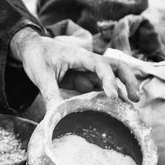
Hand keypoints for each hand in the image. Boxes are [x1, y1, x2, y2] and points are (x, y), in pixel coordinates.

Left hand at [10, 27, 140, 110]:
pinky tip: (112, 110)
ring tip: (129, 108)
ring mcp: (86, 71)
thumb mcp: (41, 75)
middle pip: (116, 67)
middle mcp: (88, 62)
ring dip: (121, 90)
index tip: (113, 96)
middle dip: (128, 81)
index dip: (109, 79)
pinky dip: (107, 97)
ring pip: (110, 79)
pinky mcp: (82, 79)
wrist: (30, 48)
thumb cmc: (37, 56)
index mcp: (79, 56)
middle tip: (134, 99)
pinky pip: (98, 88)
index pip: (101, 65)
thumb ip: (49, 94)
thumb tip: (53, 117)